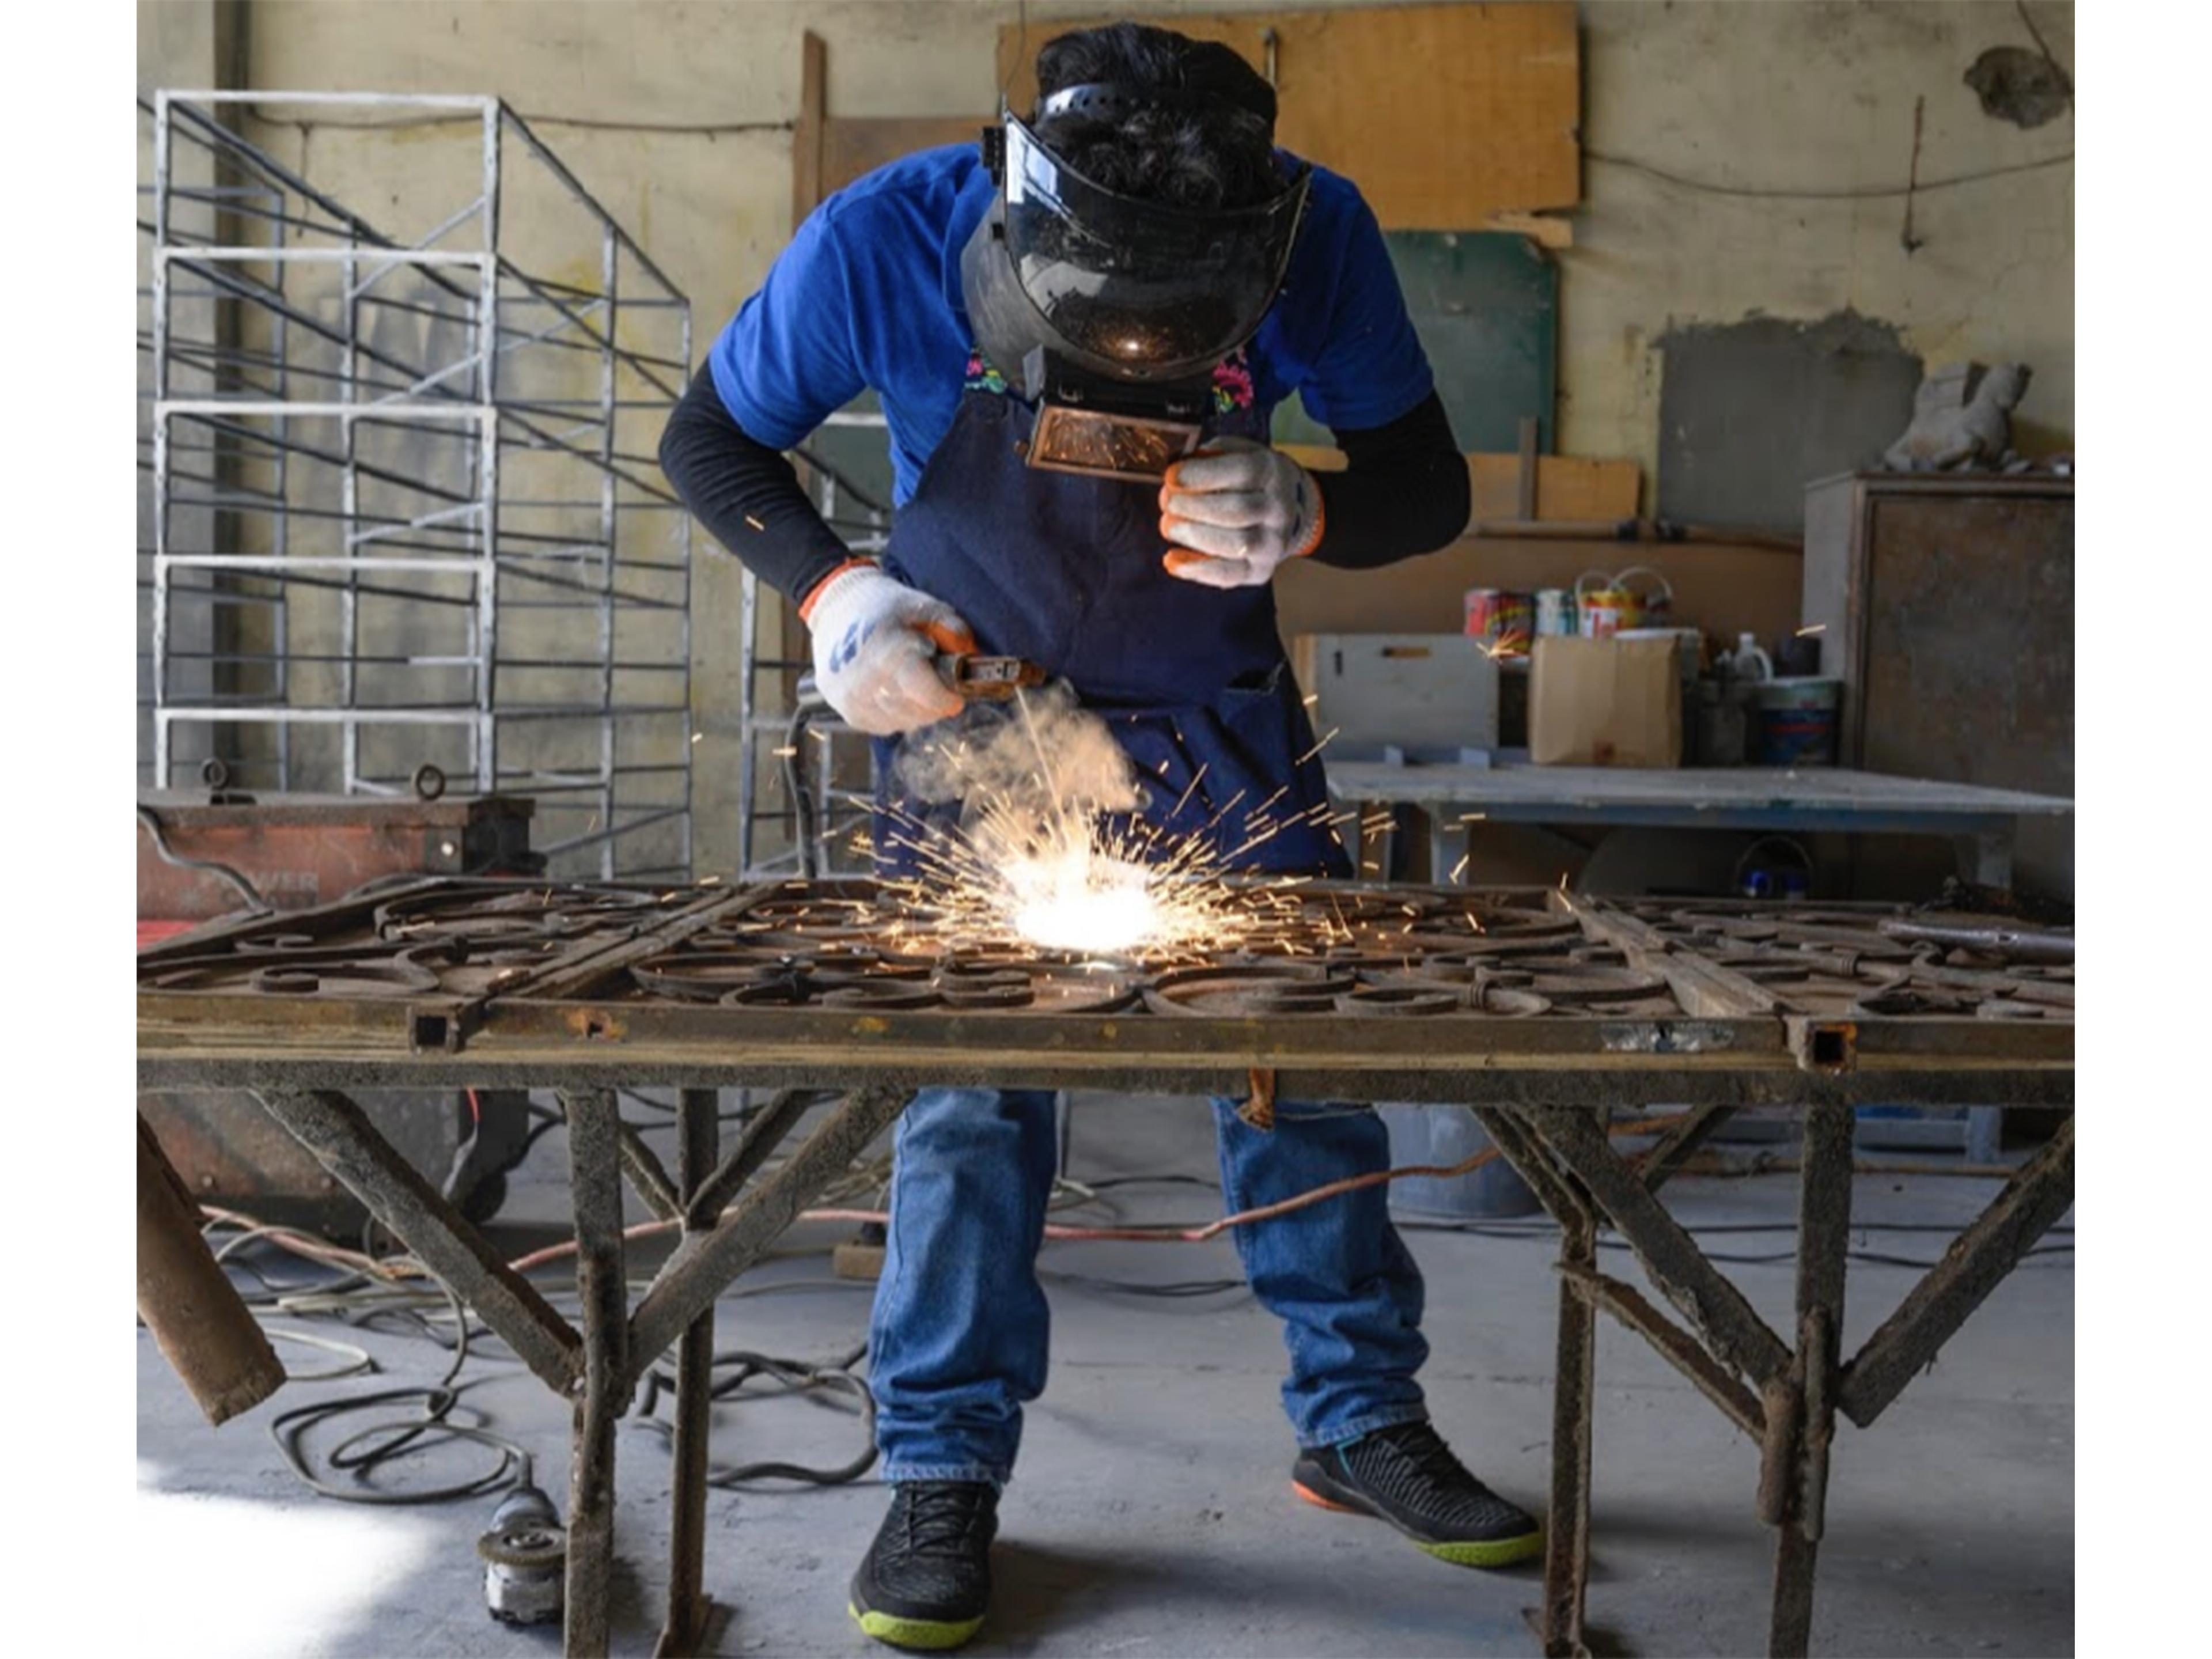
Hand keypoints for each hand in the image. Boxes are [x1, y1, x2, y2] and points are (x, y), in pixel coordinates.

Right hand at [802, 564, 975, 735]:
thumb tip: (972, 660)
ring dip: (917, 708)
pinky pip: (887, 725)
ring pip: (905, 722)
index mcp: (888, 653)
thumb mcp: (925, 607)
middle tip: (934, 680)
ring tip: (911, 681)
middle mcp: (868, 683)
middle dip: (935, 701)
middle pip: (920, 713)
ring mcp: (855, 701)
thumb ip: (954, 631)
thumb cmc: (885, 608)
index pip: (929, 696)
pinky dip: (898, 713)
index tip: (956, 693)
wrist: (836, 611)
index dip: (948, 697)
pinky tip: (894, 690)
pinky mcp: (849, 713)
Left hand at [1157, 436, 1324, 588]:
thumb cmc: (1246, 478)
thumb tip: (1175, 475)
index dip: (1203, 475)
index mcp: (1271, 472)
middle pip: (1239, 510)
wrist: (1286, 511)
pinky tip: (1171, 559)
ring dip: (1194, 536)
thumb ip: (1207, 457)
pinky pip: (1228, 575)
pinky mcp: (1260, 570)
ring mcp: (1272, 543)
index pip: (1244, 472)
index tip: (1171, 477)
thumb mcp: (1233, 452)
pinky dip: (1196, 569)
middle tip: (1167, 503)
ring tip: (1168, 526)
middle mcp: (1278, 509)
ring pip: (1236, 544)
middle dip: (1194, 507)